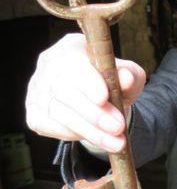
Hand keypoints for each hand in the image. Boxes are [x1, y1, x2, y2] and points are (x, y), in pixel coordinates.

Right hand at [25, 34, 145, 152]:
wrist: (100, 100)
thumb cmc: (114, 81)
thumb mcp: (129, 74)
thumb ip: (129, 74)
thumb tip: (127, 79)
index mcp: (71, 47)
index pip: (74, 63)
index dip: (87, 81)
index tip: (103, 98)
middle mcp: (49, 65)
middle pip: (65, 91)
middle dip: (94, 113)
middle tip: (118, 127)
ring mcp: (37, 90)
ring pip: (60, 113)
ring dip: (91, 131)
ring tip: (117, 141)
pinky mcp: (34, 114)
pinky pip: (52, 127)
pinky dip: (76, 135)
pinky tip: (99, 138)